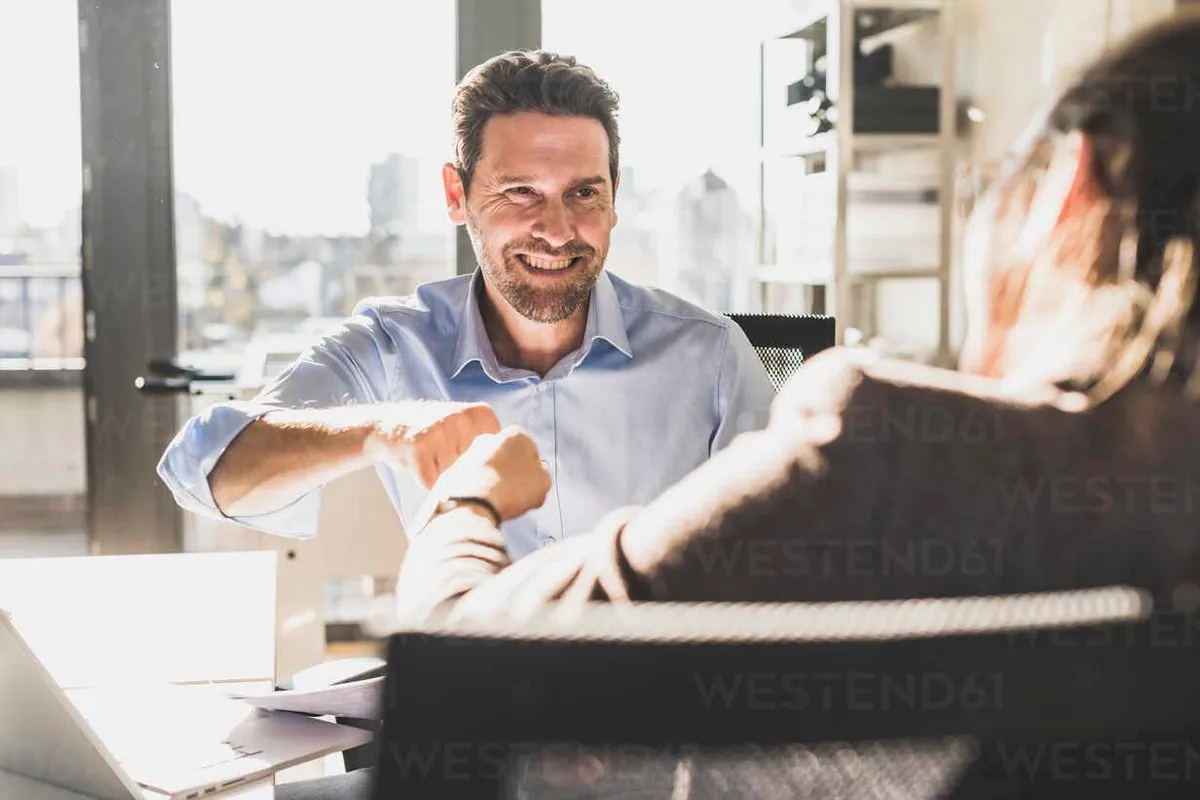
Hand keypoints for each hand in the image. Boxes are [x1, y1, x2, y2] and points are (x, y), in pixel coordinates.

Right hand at [366, 401, 500, 488]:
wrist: (387, 425)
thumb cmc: (434, 434)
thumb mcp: (465, 429)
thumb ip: (489, 446)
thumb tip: (510, 479)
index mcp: (481, 414)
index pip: (496, 459)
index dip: (480, 466)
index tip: (464, 454)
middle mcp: (463, 418)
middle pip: (476, 470)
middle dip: (461, 472)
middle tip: (442, 455)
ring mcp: (441, 431)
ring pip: (455, 479)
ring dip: (442, 477)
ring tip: (430, 458)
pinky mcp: (420, 449)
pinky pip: (433, 484)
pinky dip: (425, 481)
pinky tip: (418, 463)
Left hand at [430, 426, 550, 522]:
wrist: (473, 502)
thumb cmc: (512, 489)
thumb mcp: (543, 483)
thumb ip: (543, 474)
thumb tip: (537, 474)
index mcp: (516, 434)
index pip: (531, 452)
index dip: (533, 471)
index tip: (532, 486)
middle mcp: (490, 438)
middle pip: (507, 458)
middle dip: (511, 473)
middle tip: (516, 495)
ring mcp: (469, 453)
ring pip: (488, 469)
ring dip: (493, 482)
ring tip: (497, 503)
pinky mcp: (453, 470)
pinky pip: (472, 481)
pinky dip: (476, 490)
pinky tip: (481, 504)